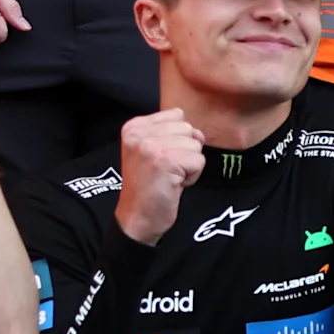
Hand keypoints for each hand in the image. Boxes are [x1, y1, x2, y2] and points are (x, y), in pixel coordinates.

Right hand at [115, 108, 207, 245]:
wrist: (137, 218)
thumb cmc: (148, 187)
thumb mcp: (152, 151)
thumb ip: (174, 133)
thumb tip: (199, 133)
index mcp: (134, 126)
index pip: (177, 115)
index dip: (177, 139)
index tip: (160, 159)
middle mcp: (140, 133)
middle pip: (188, 129)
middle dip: (184, 152)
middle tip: (165, 170)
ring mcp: (151, 146)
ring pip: (195, 145)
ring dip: (188, 165)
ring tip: (169, 177)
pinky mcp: (166, 162)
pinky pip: (198, 161)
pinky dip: (192, 176)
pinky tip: (173, 185)